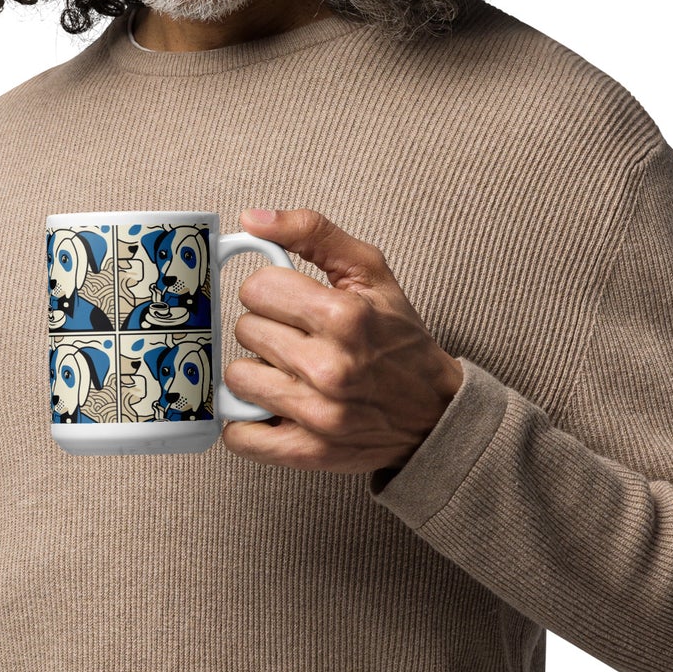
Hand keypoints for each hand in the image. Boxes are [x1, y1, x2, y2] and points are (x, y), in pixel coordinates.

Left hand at [220, 208, 464, 473]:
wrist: (434, 412)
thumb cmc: (399, 337)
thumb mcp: (370, 270)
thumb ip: (312, 232)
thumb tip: (251, 219)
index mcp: (345, 316)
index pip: (257, 288)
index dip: (272, 290)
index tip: (292, 301)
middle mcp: (331, 367)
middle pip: (245, 330)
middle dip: (267, 328)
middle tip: (298, 337)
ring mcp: (319, 414)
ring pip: (237, 378)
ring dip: (257, 372)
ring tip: (289, 371)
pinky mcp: (308, 452)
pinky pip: (239, 434)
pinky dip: (245, 421)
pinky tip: (270, 406)